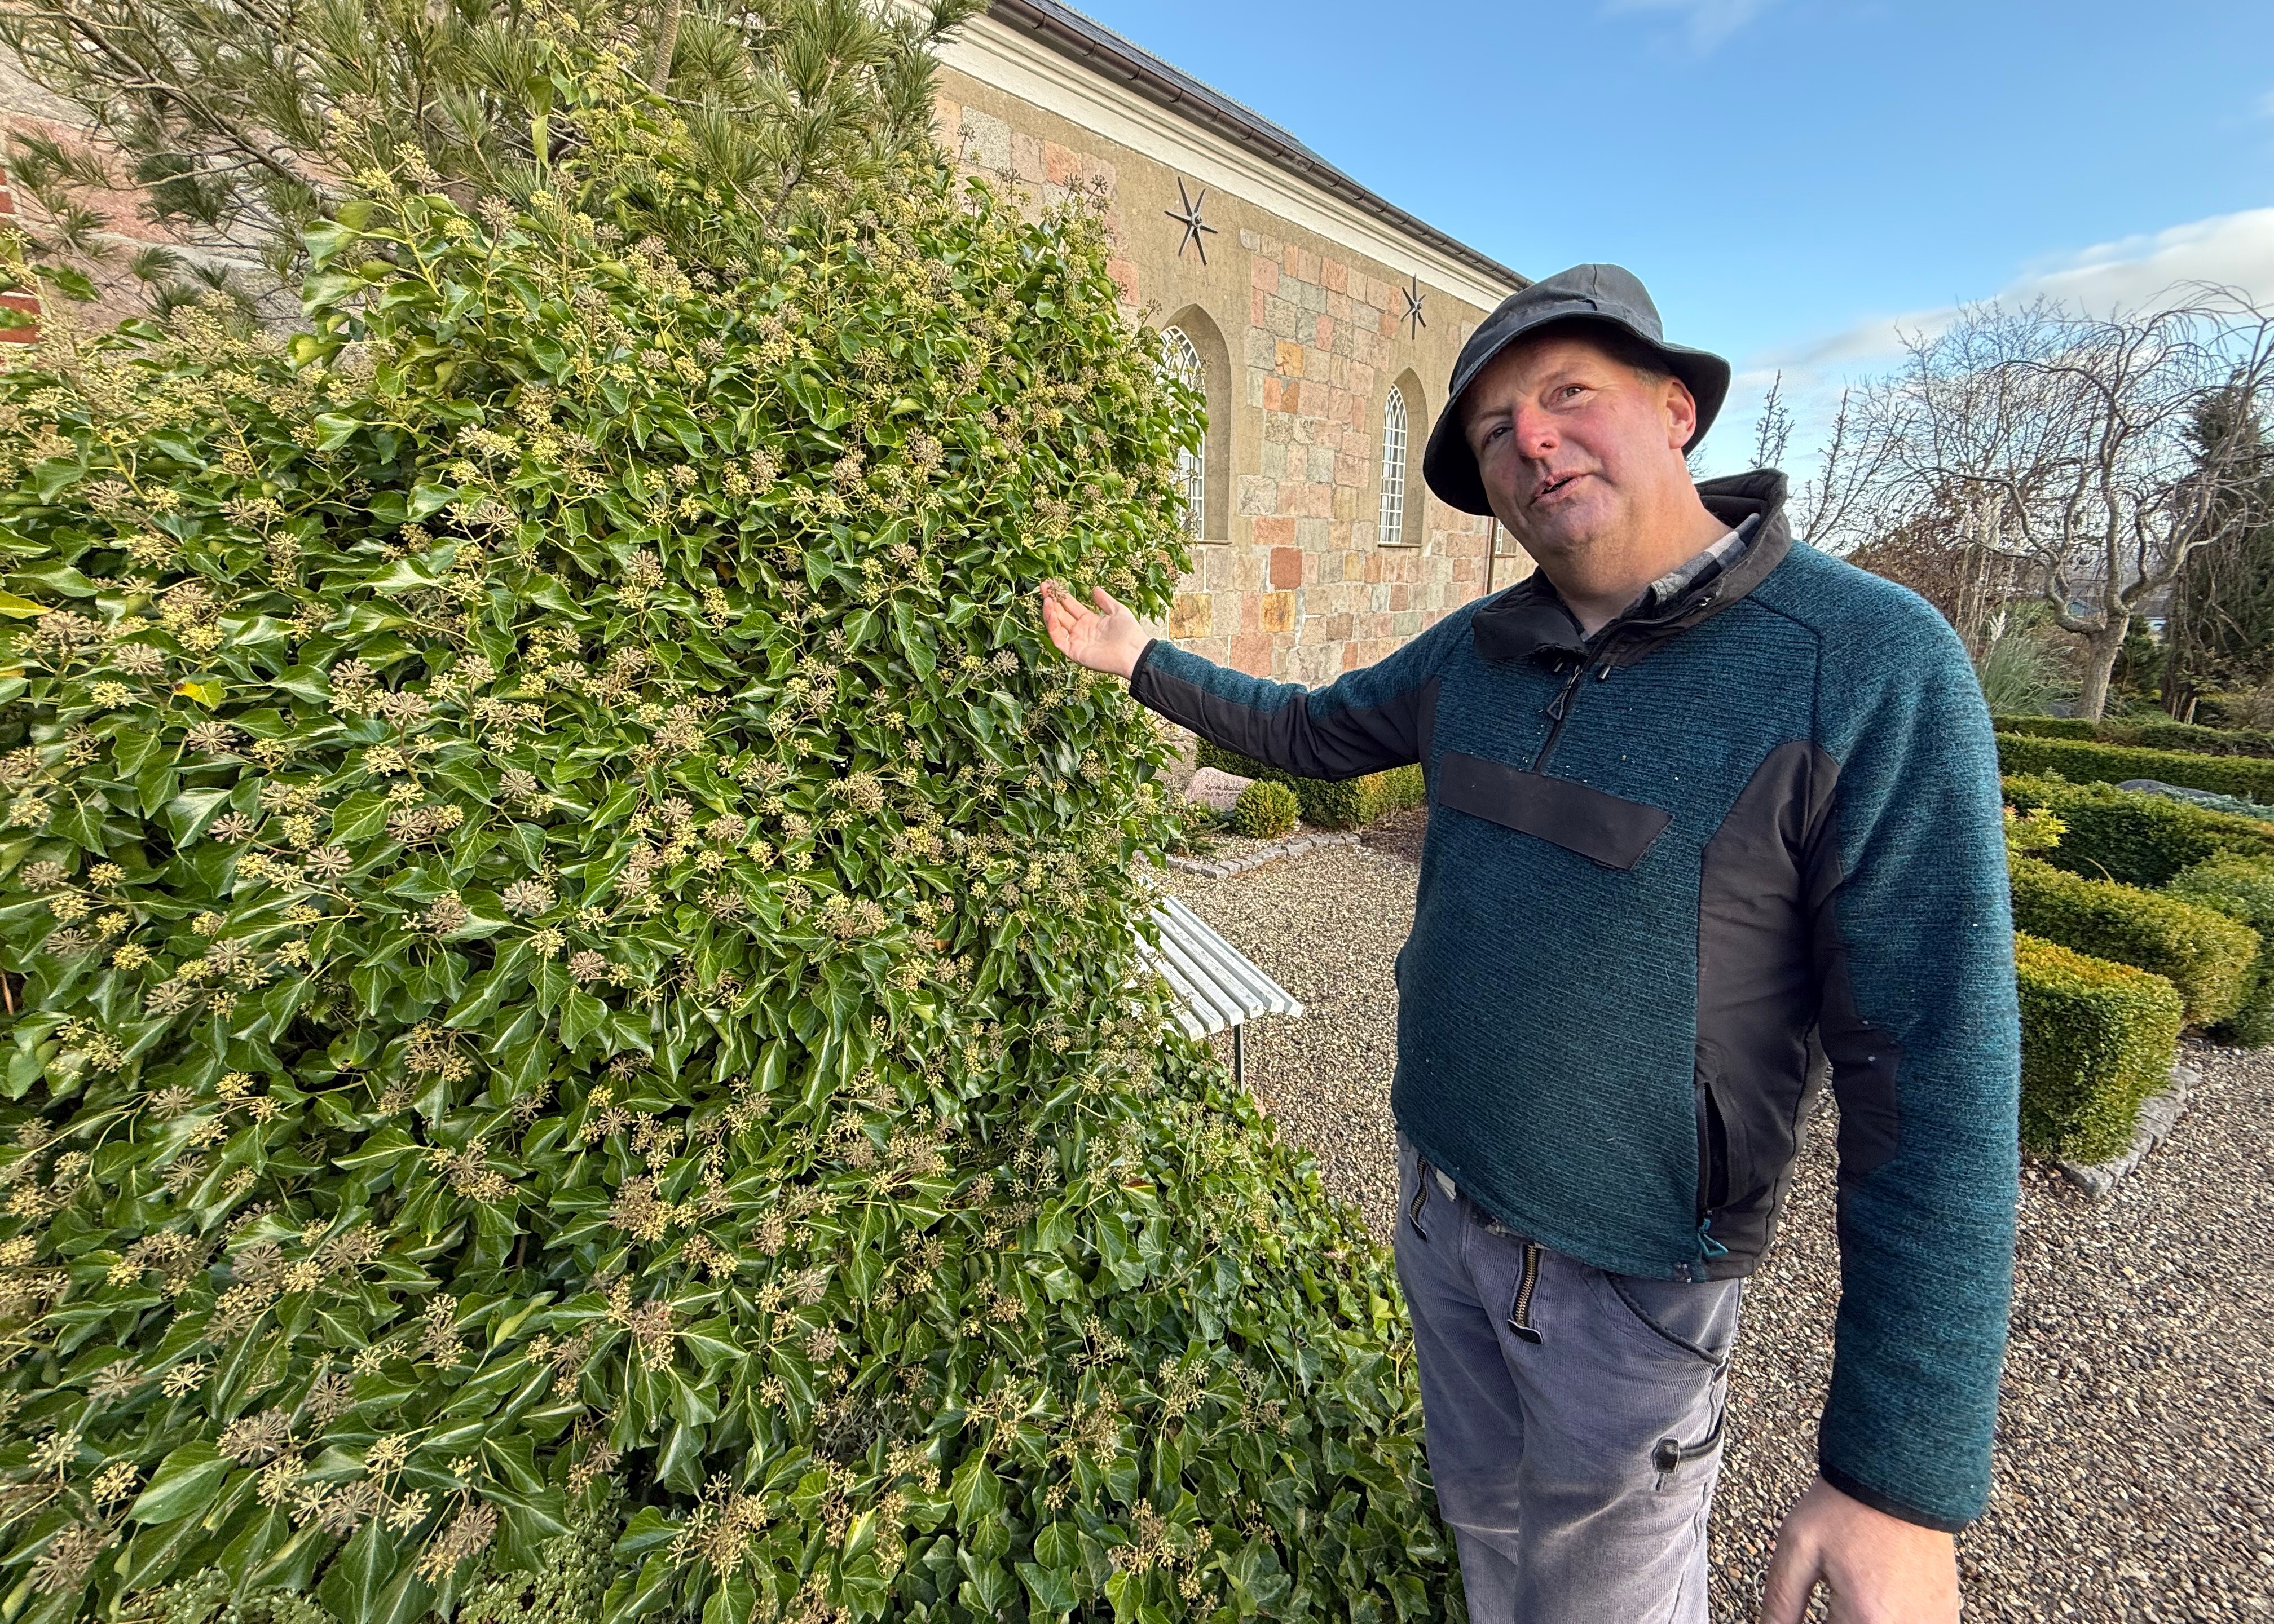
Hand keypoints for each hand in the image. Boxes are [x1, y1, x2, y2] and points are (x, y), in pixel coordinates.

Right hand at [1039, 580, 1147, 680]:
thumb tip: (1095, 588)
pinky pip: (1058, 639)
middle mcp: (1080, 631)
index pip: (1071, 607)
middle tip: (1043, 586)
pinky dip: (1052, 626)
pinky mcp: (1074, 652)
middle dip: (1051, 600)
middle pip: (1061, 614)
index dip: (1061, 596)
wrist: (1134, 652)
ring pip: (1056, 626)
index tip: (1052, 584)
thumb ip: (1105, 600)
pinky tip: (1052, 612)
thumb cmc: (1130, 632)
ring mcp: (1076, 642)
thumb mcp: (1118, 610)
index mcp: (1090, 621)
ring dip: (1049, 612)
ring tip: (1046, 598)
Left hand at [1758, 1477, 1958, 1623]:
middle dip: (1838, 1620)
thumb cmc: (1848, 1507)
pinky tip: (1878, 1598)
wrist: (1901, 1475)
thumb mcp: (1797, 1548)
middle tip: (1832, 1597)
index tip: (1808, 1610)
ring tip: (1856, 1589)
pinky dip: (1890, 1618)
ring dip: (1862, 1621)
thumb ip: (1781, 1603)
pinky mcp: (1946, 1614)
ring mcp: (1931, 1622)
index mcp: (1866, 1620)